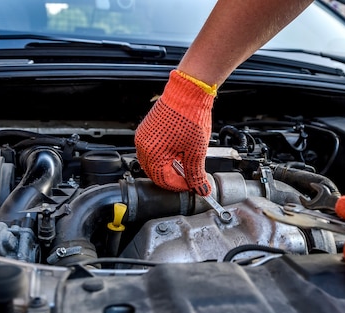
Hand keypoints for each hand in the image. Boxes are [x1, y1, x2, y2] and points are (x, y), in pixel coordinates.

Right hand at [134, 70, 215, 195]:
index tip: (193, 185)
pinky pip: (152, 149)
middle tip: (189, 178)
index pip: (163, 181)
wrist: (189, 91)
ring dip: (168, 167)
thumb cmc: (190, 115)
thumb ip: (197, 174)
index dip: (180, 186)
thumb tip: (201, 189)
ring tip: (186, 164)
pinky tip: (179, 152)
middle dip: (173, 178)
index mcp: (152, 153)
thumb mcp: (196, 151)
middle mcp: (143, 145)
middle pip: (155, 173)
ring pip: (153, 162)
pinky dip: (164, 156)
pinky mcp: (148, 129)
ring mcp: (144, 136)